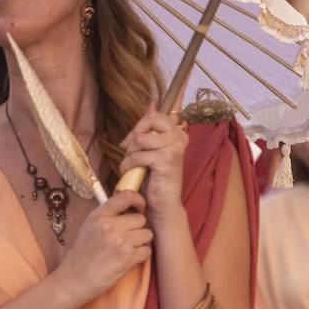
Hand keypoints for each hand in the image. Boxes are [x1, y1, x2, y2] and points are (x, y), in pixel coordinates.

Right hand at [57, 190, 151, 306]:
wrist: (74, 279)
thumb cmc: (81, 254)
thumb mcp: (88, 227)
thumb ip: (106, 216)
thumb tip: (127, 209)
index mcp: (99, 215)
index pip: (126, 196)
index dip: (138, 200)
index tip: (140, 208)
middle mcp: (110, 226)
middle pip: (141, 219)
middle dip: (138, 228)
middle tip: (129, 236)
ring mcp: (120, 242)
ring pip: (147, 234)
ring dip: (141, 242)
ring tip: (129, 248)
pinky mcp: (128, 258)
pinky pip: (147, 250)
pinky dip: (142, 255)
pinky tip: (130, 258)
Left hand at [118, 103, 187, 217]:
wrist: (163, 206)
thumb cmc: (155, 178)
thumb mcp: (152, 148)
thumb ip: (152, 128)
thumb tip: (153, 103)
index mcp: (178, 133)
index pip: (158, 114)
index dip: (142, 123)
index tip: (134, 139)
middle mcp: (180, 138)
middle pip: (150, 120)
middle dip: (134, 136)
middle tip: (130, 151)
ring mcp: (174, 148)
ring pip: (141, 139)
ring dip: (130, 153)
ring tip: (132, 164)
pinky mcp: (166, 160)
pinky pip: (138, 154)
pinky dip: (129, 165)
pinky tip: (131, 173)